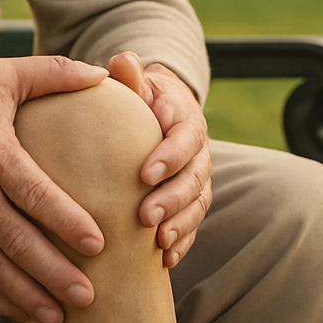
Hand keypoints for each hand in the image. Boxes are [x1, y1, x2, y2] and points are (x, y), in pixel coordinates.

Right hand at [0, 56, 108, 322]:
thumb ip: (52, 72)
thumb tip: (101, 73)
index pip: (32, 193)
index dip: (64, 221)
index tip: (97, 243)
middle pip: (16, 240)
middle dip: (52, 272)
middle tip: (88, 294)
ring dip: (28, 295)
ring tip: (61, 317)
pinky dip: (1, 297)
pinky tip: (28, 314)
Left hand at [107, 52, 212, 267]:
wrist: (156, 114)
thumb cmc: (140, 98)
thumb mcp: (137, 83)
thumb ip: (131, 75)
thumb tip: (123, 61)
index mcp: (186, 120)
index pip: (186, 138)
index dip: (170, 156)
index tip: (144, 174)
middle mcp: (199, 152)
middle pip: (195, 177)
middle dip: (173, 199)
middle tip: (145, 217)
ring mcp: (197, 179)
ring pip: (198, 204)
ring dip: (181, 225)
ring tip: (159, 243)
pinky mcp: (191, 202)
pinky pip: (193, 225)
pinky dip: (182, 242)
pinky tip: (165, 261)